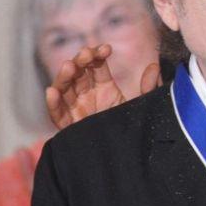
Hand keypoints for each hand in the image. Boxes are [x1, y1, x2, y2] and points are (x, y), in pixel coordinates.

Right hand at [44, 44, 161, 129]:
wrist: (128, 157)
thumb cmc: (133, 128)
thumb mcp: (141, 106)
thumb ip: (148, 88)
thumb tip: (154, 66)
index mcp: (103, 88)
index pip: (95, 66)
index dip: (97, 54)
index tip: (107, 49)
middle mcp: (87, 96)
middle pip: (77, 73)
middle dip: (80, 61)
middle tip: (87, 54)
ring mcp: (77, 110)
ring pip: (64, 89)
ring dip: (64, 76)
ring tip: (69, 66)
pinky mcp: (70, 127)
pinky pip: (57, 115)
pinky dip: (53, 103)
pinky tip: (52, 92)